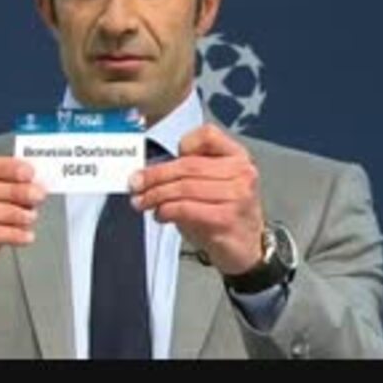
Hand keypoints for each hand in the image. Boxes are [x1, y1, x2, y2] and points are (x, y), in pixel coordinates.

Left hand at [130, 124, 263, 274]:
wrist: (247, 247)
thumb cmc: (223, 212)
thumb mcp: (211, 185)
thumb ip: (188, 173)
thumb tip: (147, 173)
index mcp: (237, 156)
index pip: (207, 135)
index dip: (182, 145)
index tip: (163, 159)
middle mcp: (241, 172)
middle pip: (188, 165)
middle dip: (155, 176)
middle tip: (135, 184)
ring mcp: (237, 195)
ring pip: (184, 187)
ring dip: (155, 195)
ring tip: (141, 202)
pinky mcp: (226, 218)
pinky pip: (186, 208)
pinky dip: (166, 210)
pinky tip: (160, 215)